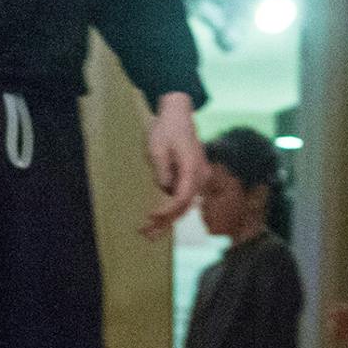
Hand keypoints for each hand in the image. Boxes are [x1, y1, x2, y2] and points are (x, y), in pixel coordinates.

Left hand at [143, 92, 203, 238]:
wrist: (178, 113)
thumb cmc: (167, 128)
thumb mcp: (158, 148)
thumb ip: (162, 171)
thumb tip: (165, 189)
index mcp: (192, 168)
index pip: (181, 198)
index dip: (167, 211)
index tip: (151, 217)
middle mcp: (200, 176)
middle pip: (184, 206)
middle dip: (166, 222)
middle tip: (146, 234)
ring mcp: (200, 177)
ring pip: (185, 204)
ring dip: (168, 218)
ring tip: (150, 232)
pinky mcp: (194, 177)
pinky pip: (184, 197)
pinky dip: (172, 208)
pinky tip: (158, 218)